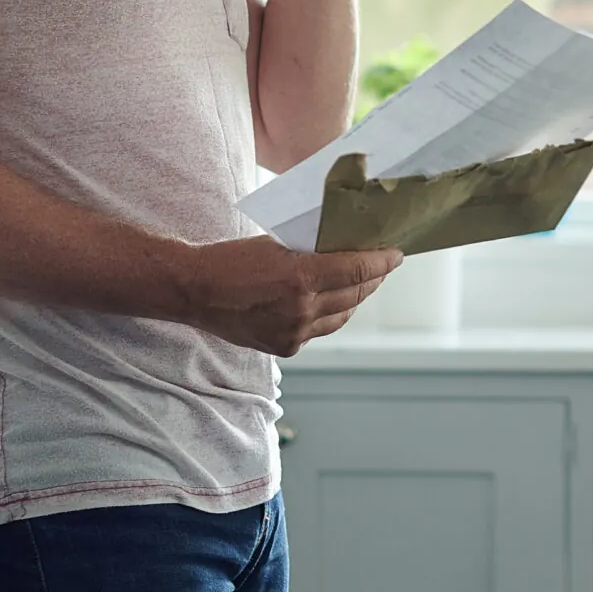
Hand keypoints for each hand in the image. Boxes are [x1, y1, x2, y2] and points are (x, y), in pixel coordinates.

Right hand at [175, 235, 399, 355]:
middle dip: (374, 278)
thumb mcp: (275, 244)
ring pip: (342, 316)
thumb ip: (311, 251)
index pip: (358, 269)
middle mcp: (301, 308)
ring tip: (363, 284)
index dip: (382, 261)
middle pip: (356, 294)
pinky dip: (329, 315)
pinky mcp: (286, 347)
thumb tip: (346, 248)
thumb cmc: (232, 259)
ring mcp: (294, 332)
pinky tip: (332, 303)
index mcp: (300, 277)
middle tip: (383, 265)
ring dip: (356, 299)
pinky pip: (320, 330)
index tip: (396, 254)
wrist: (196, 291)